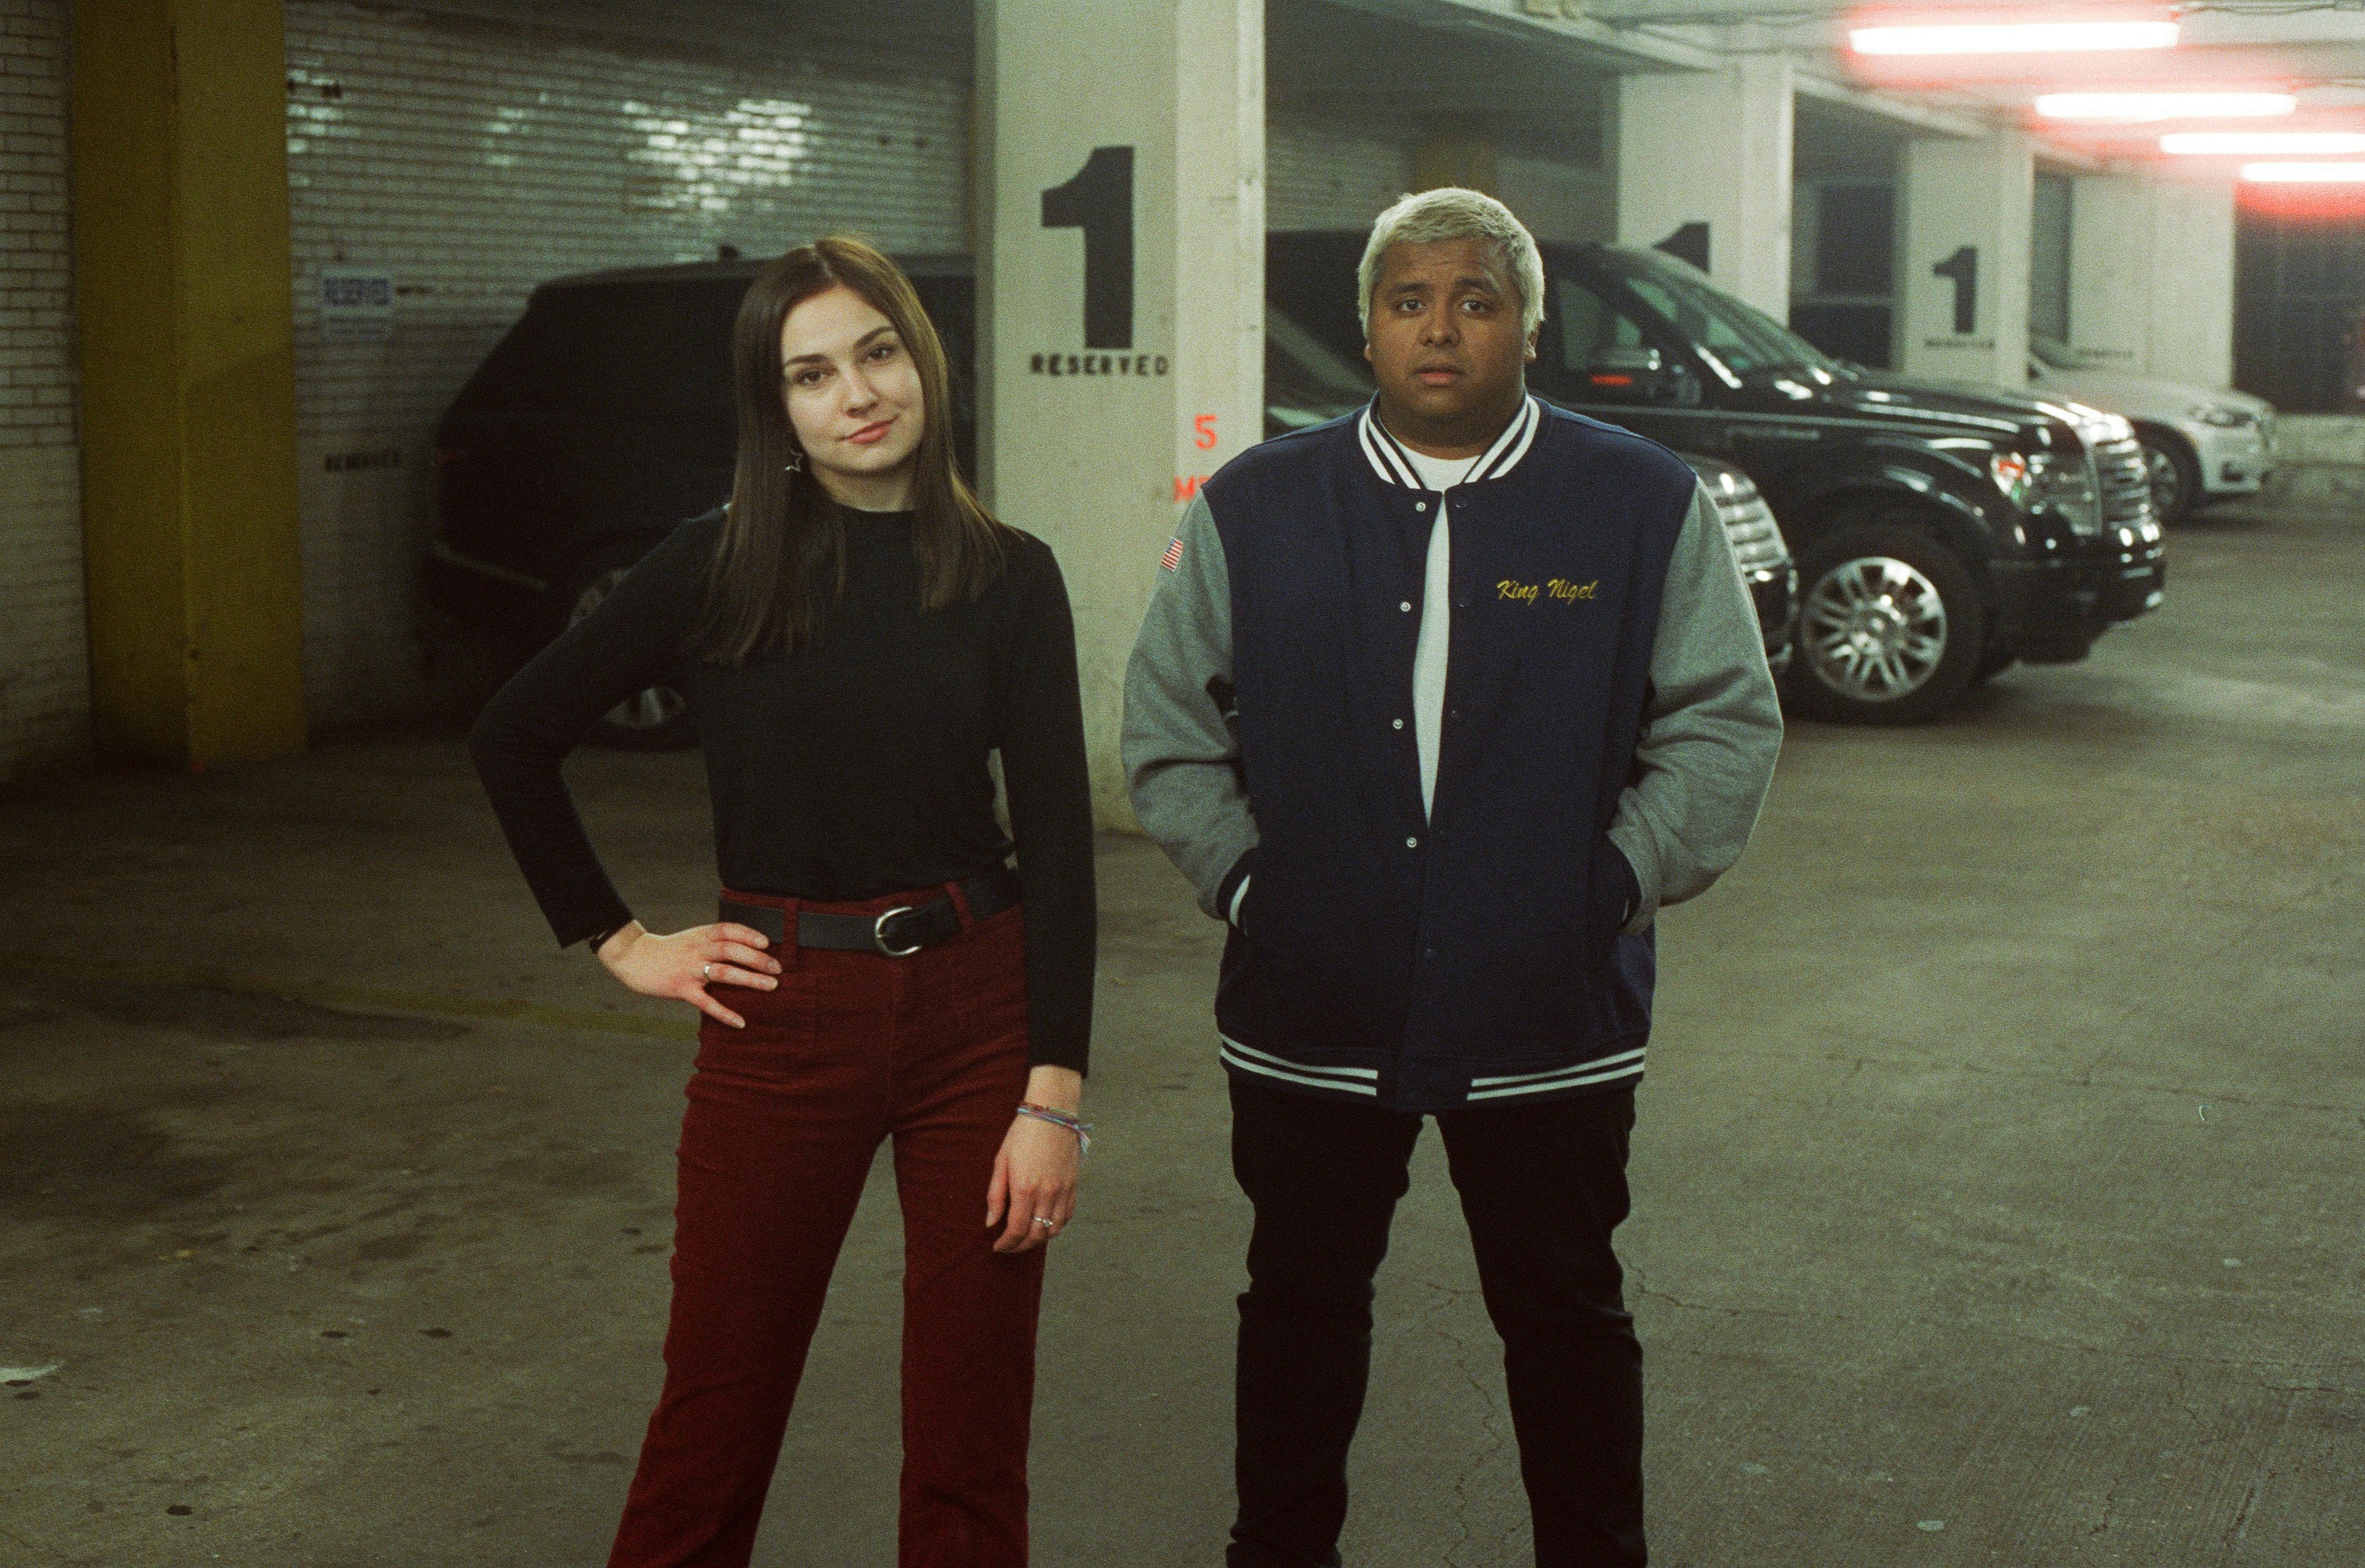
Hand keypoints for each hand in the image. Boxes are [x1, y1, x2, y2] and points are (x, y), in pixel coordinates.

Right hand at [597, 920, 781, 1028]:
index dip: (749, 934)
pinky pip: (706, 1003)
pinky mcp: (681, 989)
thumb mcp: (693, 938)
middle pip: (731, 950)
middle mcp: (697, 949)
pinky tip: (740, 1021)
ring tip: (770, 986)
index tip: (767, 942)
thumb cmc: (670, 950)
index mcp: (701, 935)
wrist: (635, 958)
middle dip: (757, 958)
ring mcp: (690, 969)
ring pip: (724, 972)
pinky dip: (725, 1013)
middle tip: (778, 968)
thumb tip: (748, 951)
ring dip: (750, 979)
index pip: (729, 929)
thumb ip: (715, 942)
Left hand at [986, 1066, 1083, 1253]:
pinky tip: (1044, 1225)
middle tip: (1009, 1246)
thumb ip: (995, 1195)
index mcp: (1025, 1188)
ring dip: (1039, 1240)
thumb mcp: (1001, 1162)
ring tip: (1026, 1238)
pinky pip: (1067, 1216)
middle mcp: (1047, 1194)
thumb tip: (991, 1222)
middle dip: (1021, 1247)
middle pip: (1037, 1235)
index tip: (997, 1246)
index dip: (1006, 1244)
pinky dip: (1055, 1227)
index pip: (1017, 1230)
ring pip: (1054, 1230)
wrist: (1051, 1113)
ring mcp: (1063, 1191)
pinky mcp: (1073, 1186)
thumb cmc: (1022, 1135)